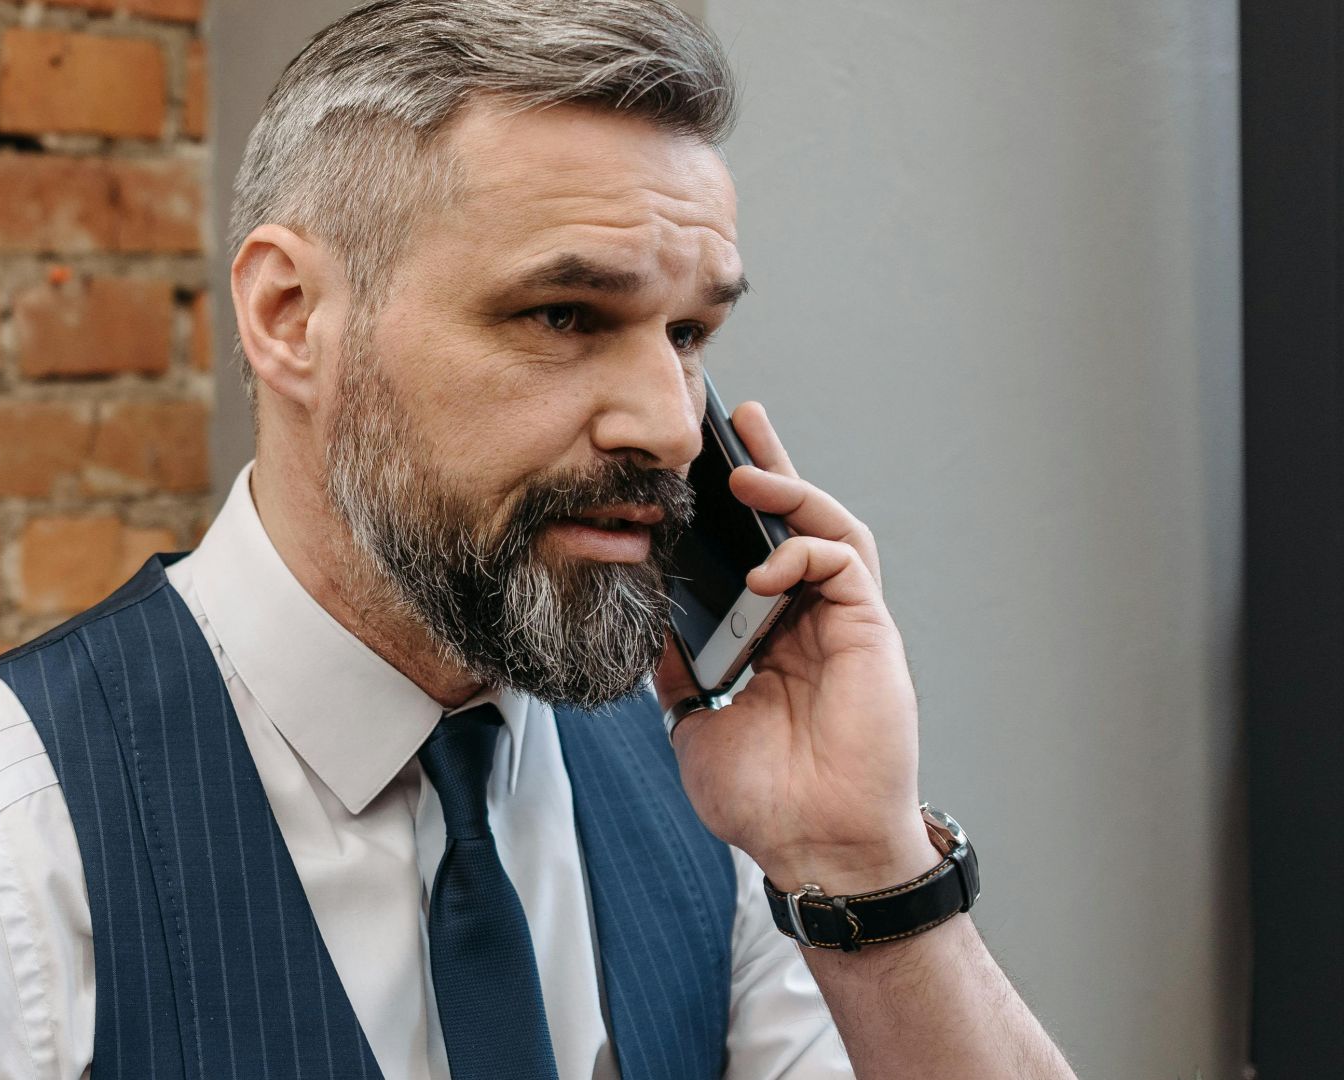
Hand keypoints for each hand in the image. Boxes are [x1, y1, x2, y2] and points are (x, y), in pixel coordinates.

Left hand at [655, 401, 935, 893]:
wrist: (812, 849)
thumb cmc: (764, 800)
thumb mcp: (694, 721)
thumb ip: (675, 669)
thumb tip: (642, 622)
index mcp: (774, 641)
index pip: (754, 555)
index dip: (732, 513)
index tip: (694, 471)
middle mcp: (813, 625)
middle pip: (796, 526)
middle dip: (769, 470)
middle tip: (738, 421)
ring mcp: (846, 627)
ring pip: (829, 531)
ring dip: (790, 494)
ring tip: (747, 472)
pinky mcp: (871, 635)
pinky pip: (844, 566)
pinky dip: (805, 552)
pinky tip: (767, 565)